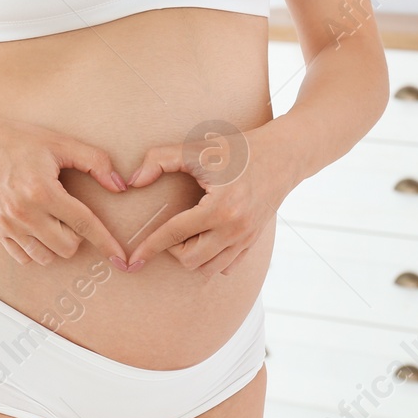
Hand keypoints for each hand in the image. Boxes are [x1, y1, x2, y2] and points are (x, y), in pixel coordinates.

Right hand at [0, 116, 130, 266]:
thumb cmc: (16, 141)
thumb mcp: (58, 142)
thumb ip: (94, 162)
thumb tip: (120, 186)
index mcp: (43, 190)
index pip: (84, 224)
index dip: (106, 242)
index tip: (121, 258)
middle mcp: (25, 213)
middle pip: (67, 247)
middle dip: (78, 235)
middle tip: (70, 212)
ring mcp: (8, 225)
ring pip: (47, 257)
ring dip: (57, 244)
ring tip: (53, 220)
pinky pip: (24, 257)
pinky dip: (37, 249)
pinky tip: (37, 228)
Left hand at [123, 125, 293, 276]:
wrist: (284, 155)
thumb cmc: (239, 150)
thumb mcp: (198, 148)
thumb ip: (160, 160)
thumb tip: (133, 181)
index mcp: (220, 209)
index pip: (175, 234)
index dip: (150, 247)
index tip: (133, 259)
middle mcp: (235, 230)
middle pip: (191, 260)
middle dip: (172, 249)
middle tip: (170, 228)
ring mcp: (246, 239)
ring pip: (209, 269)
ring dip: (191, 256)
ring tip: (186, 234)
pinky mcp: (253, 242)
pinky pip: (227, 267)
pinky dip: (211, 260)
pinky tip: (204, 240)